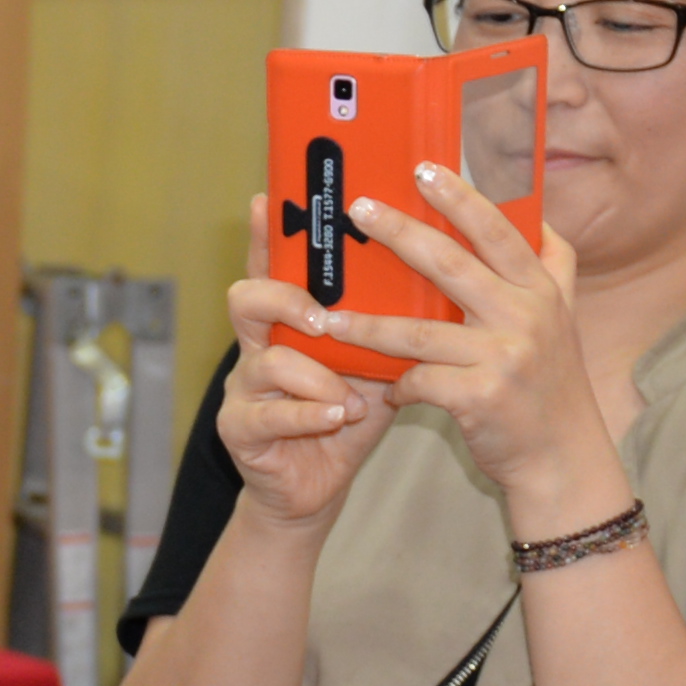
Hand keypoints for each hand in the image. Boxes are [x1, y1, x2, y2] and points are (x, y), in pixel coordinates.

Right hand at [217, 193, 401, 529]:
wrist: (317, 488)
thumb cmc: (348, 415)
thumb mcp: (375, 360)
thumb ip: (392, 319)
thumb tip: (446, 267)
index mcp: (289, 320)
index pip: (276, 266)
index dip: (268, 232)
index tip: (269, 197)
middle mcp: (256, 346)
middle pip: (247, 298)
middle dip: (286, 299)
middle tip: (324, 318)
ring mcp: (243, 388)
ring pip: (265, 360)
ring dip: (316, 377)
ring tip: (349, 399)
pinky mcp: (240, 430)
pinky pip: (269, 415)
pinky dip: (309, 415)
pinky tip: (338, 418)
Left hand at [339, 166, 623, 533]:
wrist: (564, 457)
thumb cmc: (551, 385)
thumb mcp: (565, 319)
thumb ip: (552, 268)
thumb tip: (538, 215)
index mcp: (542, 289)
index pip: (497, 230)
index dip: (460, 196)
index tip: (423, 167)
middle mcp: (527, 314)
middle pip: (451, 264)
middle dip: (400, 233)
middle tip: (358, 210)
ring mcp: (504, 355)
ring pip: (418, 331)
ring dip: (367, 325)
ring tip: (326, 317)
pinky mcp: (481, 396)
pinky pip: (419, 381)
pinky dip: (396, 385)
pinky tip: (383, 391)